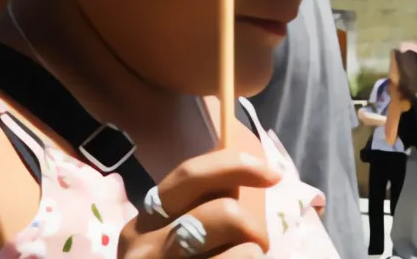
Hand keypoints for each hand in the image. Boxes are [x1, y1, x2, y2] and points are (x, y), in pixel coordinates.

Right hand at [119, 148, 280, 258]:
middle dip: (254, 227)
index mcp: (144, 222)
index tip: (272, 174)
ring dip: (253, 256)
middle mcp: (145, 247)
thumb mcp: (173, 243)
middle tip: (256, 245)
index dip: (235, 166)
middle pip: (224, 213)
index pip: (190, 176)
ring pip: (243, 252)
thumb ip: (197, 213)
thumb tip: (243, 180)